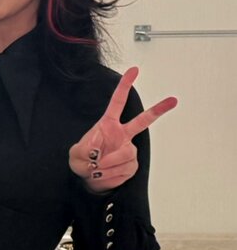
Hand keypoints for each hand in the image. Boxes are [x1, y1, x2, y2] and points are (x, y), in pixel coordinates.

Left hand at [68, 66, 177, 190]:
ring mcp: (129, 149)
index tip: (134, 70)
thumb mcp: (75, 155)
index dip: (125, 85)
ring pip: (125, 154)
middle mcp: (122, 134)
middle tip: (174, 100)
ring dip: (108, 165)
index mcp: (108, 124)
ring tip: (97, 169)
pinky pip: (124, 169)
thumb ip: (84, 150)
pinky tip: (104, 174)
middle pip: (143, 120)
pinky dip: (111, 175)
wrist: (89, 179)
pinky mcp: (132, 165)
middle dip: (159, 109)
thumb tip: (98, 151)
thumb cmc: (83, 162)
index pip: (118, 102)